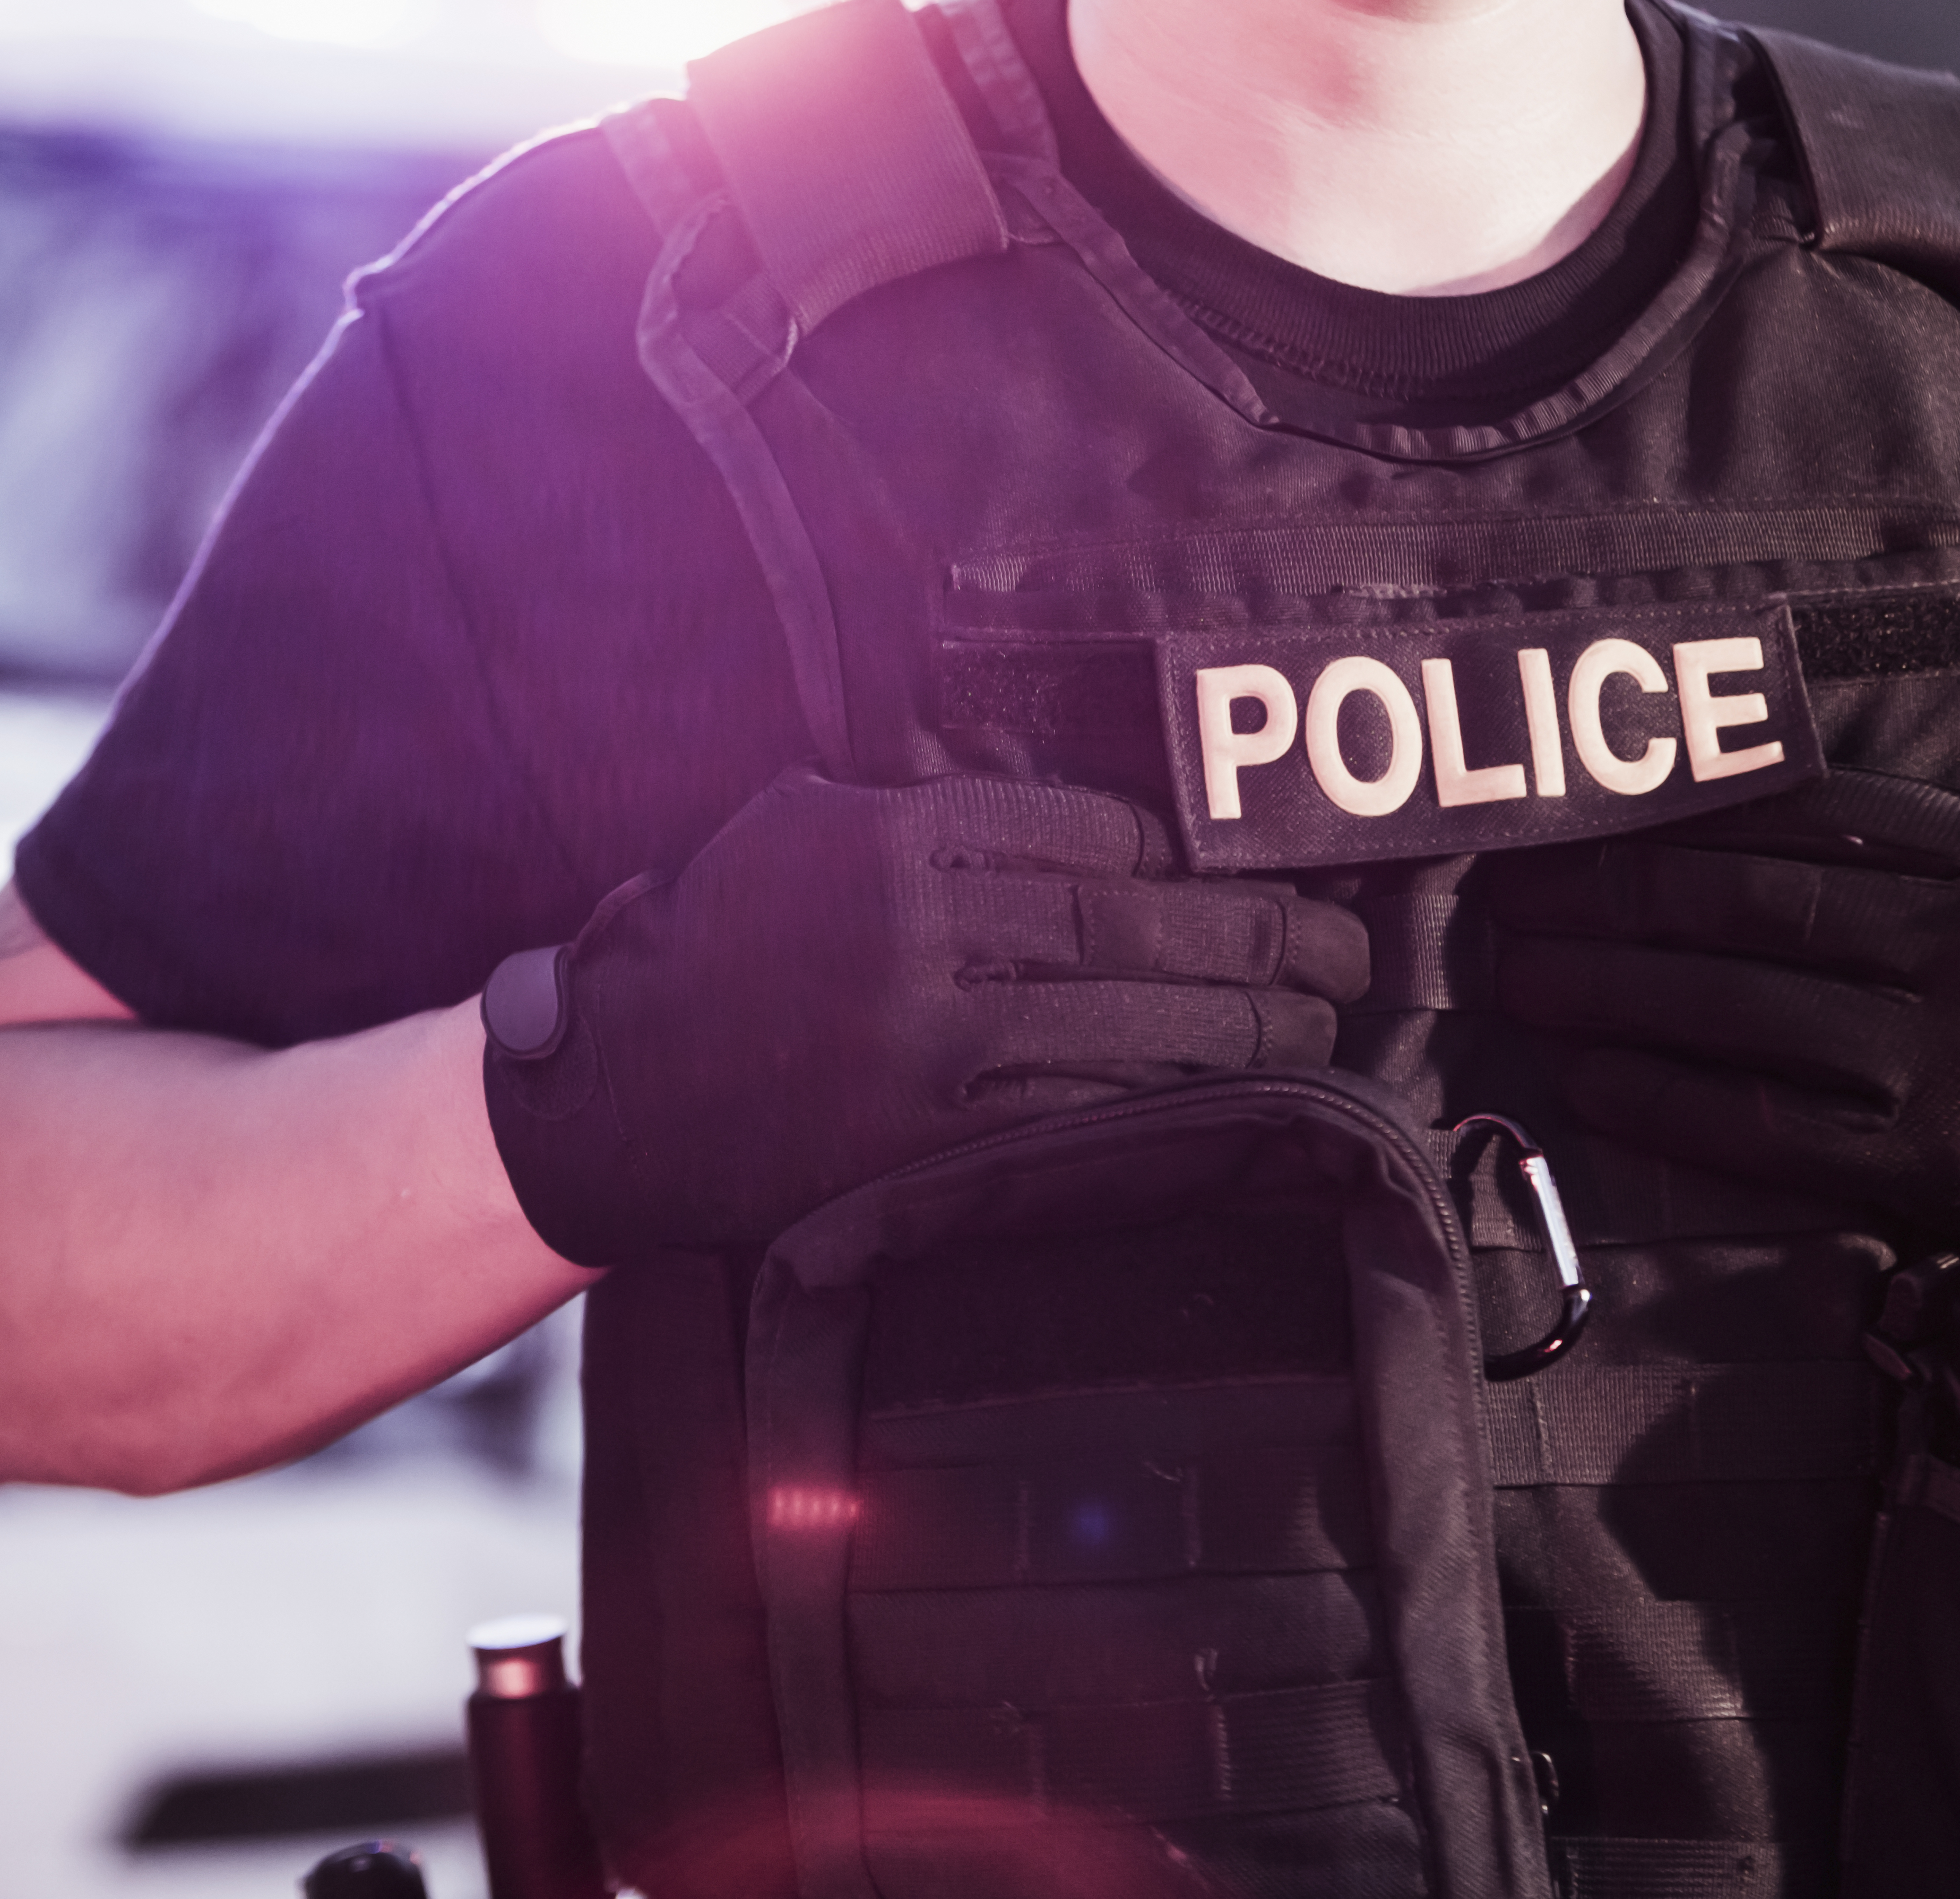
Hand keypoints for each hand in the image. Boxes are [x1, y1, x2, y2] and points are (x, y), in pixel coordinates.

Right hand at [479, 768, 1370, 1263]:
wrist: (611, 1088)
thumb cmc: (716, 939)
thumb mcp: (803, 824)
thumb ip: (926, 810)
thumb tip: (1089, 829)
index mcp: (890, 841)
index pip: (1085, 838)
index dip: (1187, 863)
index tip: (1249, 875)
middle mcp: (915, 938)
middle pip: (1131, 931)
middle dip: (1259, 941)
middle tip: (1348, 950)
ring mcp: (922, 1050)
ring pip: (1124, 1034)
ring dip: (1243, 1034)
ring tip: (1321, 1028)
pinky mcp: (920, 1149)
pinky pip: (1076, 1128)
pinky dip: (1170, 1118)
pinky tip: (1237, 1109)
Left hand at [1486, 765, 1959, 1282]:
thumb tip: (1810, 737)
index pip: (1800, 814)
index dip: (1672, 812)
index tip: (1574, 812)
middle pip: (1744, 910)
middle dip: (1605, 899)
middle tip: (1504, 893)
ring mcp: (1946, 1062)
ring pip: (1732, 1013)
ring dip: (1604, 992)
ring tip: (1514, 975)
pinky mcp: (1922, 1165)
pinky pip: (1758, 1124)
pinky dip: (1659, 1098)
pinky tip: (1583, 1074)